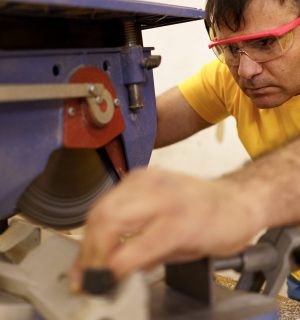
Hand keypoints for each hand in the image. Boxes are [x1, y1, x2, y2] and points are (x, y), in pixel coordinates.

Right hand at [69, 166, 262, 290]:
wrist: (232, 198)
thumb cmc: (221, 225)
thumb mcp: (189, 255)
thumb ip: (149, 260)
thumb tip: (116, 272)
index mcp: (179, 220)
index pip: (130, 249)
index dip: (108, 272)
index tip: (99, 286)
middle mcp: (161, 194)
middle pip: (106, 220)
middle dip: (90, 253)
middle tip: (86, 276)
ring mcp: (148, 179)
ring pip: (101, 206)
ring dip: (89, 237)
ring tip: (88, 260)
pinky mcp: (140, 175)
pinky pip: (109, 197)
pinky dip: (100, 219)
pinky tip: (101, 236)